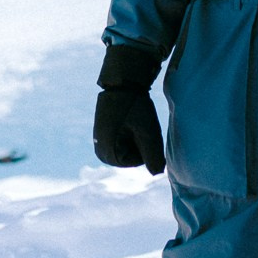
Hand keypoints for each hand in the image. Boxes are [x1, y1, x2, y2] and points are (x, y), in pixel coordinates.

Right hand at [93, 44, 165, 174]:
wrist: (121, 82)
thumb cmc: (135, 106)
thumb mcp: (148, 132)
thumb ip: (153, 156)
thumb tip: (157, 175)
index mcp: (108, 154)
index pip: (141, 161)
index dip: (145, 143)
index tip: (139, 125)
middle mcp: (101, 153)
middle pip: (135, 157)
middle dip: (141, 142)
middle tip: (137, 121)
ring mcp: (100, 144)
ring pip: (132, 149)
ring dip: (137, 136)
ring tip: (133, 119)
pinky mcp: (103, 136)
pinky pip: (125, 141)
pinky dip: (131, 131)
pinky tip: (128, 118)